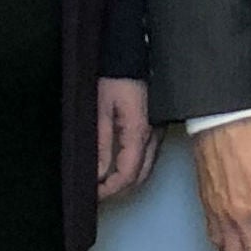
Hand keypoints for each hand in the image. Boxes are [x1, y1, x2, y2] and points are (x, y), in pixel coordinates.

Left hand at [96, 78, 158, 201]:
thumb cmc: (115, 77)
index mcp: (138, 132)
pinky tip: (116, 166)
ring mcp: (158, 133)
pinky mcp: (156, 128)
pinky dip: (132, 167)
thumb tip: (98, 173)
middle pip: (140, 177)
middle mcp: (153, 136)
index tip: (93, 194)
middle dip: (118, 190)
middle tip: (96, 192)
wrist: (131, 56)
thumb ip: (101, 143)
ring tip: (102, 181)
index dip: (110, 190)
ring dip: (126, 180)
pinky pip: (148, 156)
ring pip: (146, 168)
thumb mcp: (100, 109)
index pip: (128, 174)